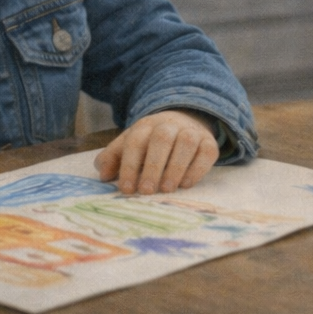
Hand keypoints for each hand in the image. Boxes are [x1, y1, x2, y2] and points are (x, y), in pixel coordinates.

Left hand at [95, 109, 218, 194]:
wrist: (184, 122)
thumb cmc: (150, 143)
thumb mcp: (129, 146)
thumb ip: (113, 158)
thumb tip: (103, 175)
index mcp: (145, 126)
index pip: (135, 142)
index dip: (130, 165)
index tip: (127, 189)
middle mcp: (169, 125)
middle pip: (161, 139)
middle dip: (153, 166)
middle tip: (147, 191)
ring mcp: (191, 132)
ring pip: (186, 143)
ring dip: (176, 167)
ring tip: (167, 189)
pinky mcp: (209, 142)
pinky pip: (206, 152)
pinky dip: (197, 168)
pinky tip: (186, 184)